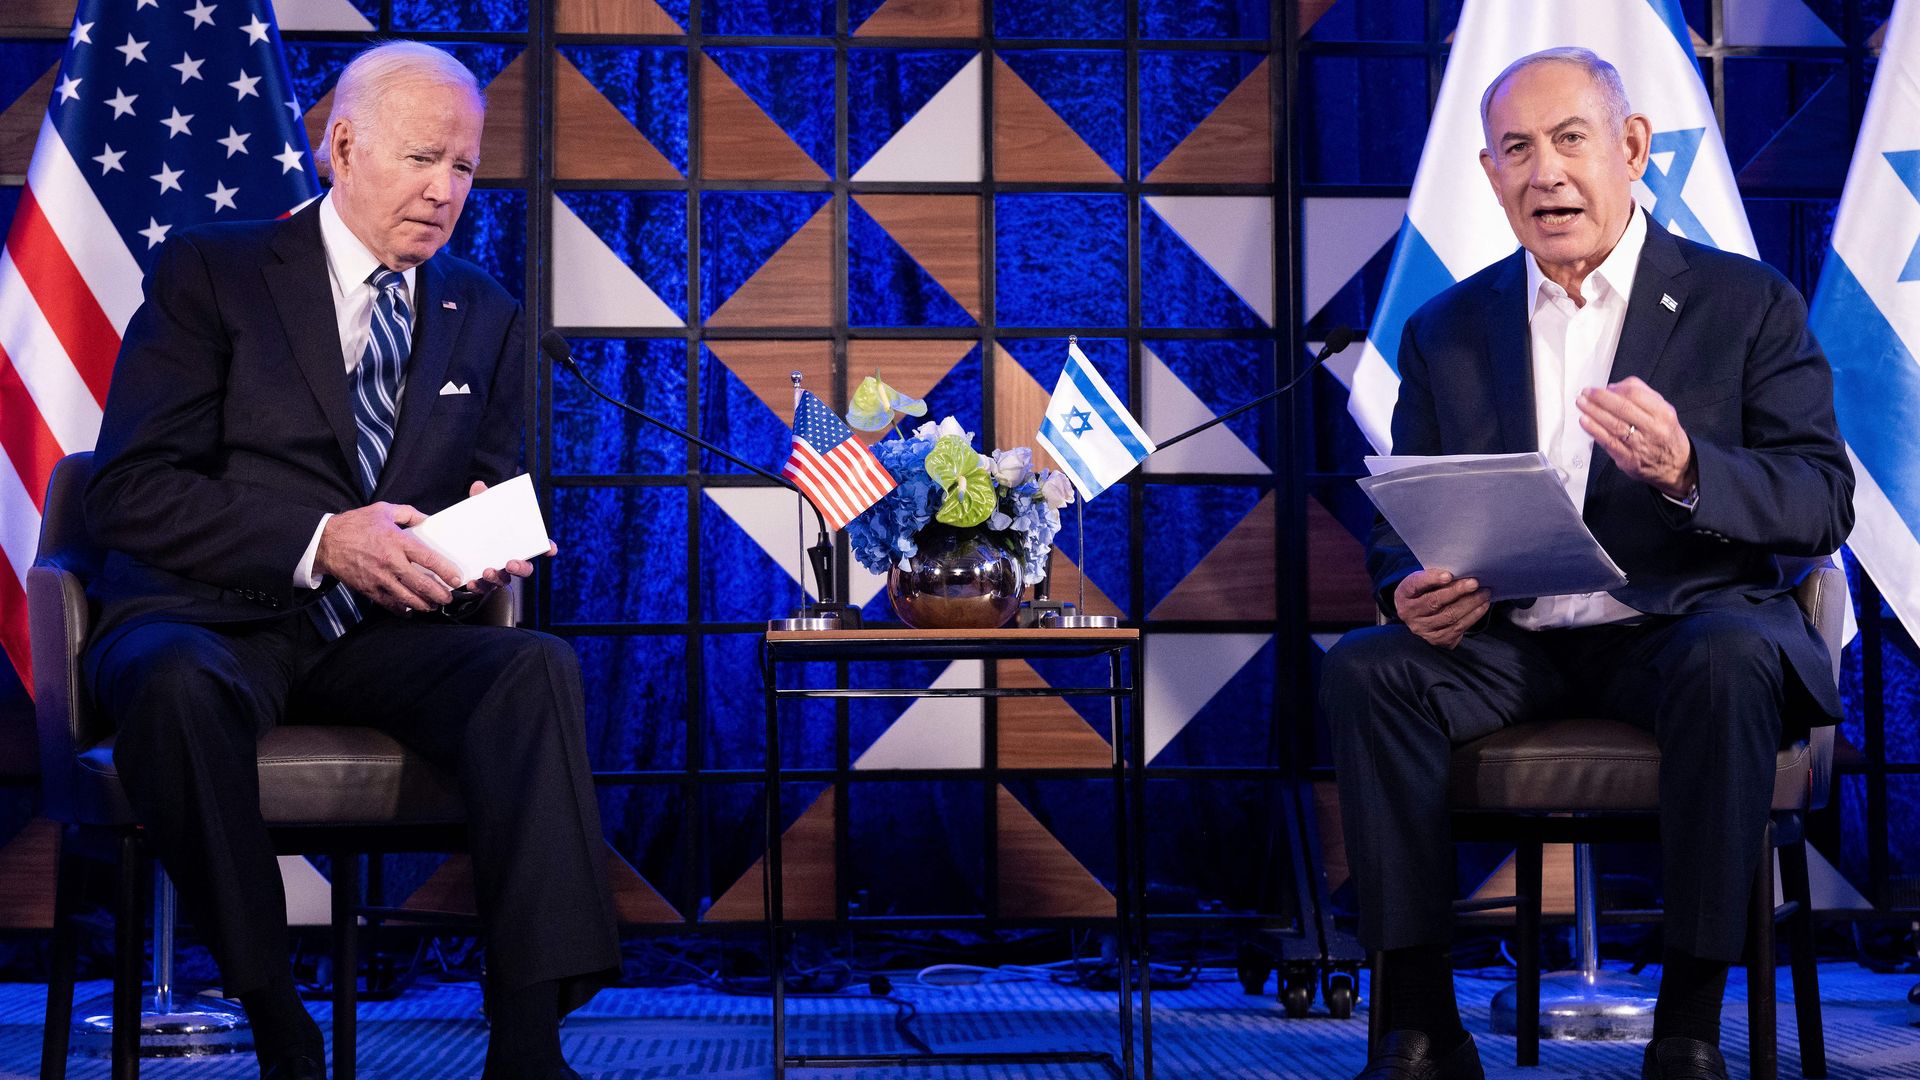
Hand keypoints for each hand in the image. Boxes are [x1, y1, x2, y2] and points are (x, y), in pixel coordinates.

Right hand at [315, 502, 462, 614]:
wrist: (325, 542)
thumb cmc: (355, 525)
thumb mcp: (383, 510)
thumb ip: (408, 514)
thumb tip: (428, 519)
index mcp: (396, 541)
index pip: (427, 558)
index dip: (445, 570)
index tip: (456, 579)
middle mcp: (390, 562)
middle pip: (421, 583)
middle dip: (439, 594)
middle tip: (449, 598)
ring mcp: (379, 578)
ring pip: (407, 597)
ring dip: (424, 604)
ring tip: (434, 606)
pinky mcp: (368, 589)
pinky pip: (389, 603)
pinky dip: (402, 609)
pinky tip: (411, 610)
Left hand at [461, 479, 556, 599]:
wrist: (461, 548)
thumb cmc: (480, 529)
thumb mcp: (480, 513)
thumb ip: (481, 501)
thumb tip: (479, 486)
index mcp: (517, 544)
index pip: (538, 546)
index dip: (547, 548)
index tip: (551, 549)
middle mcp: (512, 561)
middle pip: (525, 569)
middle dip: (521, 567)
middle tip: (512, 563)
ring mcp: (499, 574)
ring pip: (504, 581)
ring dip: (497, 578)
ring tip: (487, 572)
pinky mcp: (483, 584)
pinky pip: (483, 589)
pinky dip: (478, 587)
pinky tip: (471, 582)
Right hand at [1394, 569, 1490, 649]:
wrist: (1418, 614)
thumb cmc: (1424, 592)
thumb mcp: (1422, 581)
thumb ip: (1435, 576)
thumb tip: (1460, 572)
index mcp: (1404, 594)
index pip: (1415, 584)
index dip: (1431, 579)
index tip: (1449, 575)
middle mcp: (1409, 613)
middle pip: (1435, 602)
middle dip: (1458, 591)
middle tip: (1475, 583)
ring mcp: (1422, 628)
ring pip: (1449, 617)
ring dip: (1470, 604)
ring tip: (1484, 594)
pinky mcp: (1436, 639)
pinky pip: (1457, 629)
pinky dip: (1473, 616)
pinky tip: (1482, 607)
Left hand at [1577, 377, 1696, 498]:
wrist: (1677, 466)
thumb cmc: (1665, 434)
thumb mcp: (1664, 410)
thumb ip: (1642, 394)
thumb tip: (1615, 387)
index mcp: (1663, 414)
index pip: (1636, 395)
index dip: (1616, 389)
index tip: (1603, 387)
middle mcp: (1653, 429)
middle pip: (1623, 409)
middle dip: (1600, 398)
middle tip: (1586, 392)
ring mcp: (1640, 445)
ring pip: (1614, 425)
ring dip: (1594, 412)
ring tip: (1582, 403)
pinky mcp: (1628, 459)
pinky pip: (1608, 442)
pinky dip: (1594, 430)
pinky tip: (1585, 421)